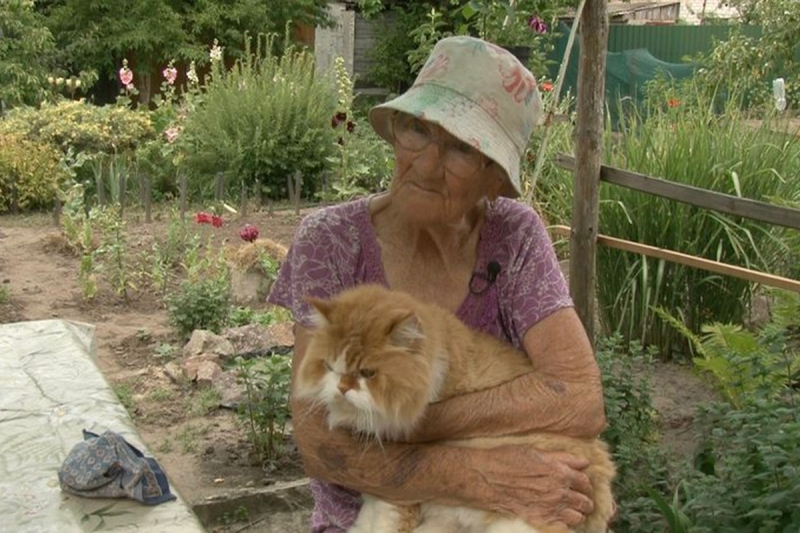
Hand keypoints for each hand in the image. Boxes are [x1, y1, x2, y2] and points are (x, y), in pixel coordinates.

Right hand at [466, 445, 594, 528]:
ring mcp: (549, 508)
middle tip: (578, 498)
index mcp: (559, 472)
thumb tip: (583, 462)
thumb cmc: (506, 459)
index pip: (584, 481)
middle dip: (584, 499)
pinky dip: (565, 524)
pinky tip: (559, 518)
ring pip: (578, 517)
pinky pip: (563, 528)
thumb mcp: (535, 451)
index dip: (584, 482)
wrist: (484, 477)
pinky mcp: (539, 520)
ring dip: (577, 513)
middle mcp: (558, 492)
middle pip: (584, 501)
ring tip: (571, 510)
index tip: (581, 484)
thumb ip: (562, 458)